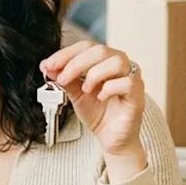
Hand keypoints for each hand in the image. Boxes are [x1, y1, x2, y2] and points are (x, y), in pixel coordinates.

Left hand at [39, 41, 145, 160]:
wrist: (110, 138)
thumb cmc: (97, 113)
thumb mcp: (75, 94)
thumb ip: (64, 79)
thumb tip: (47, 66)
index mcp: (105, 60)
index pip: (86, 46)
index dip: (66, 54)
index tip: (48, 65)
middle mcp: (120, 65)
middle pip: (100, 50)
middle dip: (76, 63)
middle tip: (62, 79)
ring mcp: (132, 78)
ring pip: (117, 62)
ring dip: (95, 74)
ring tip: (85, 90)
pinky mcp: (138, 94)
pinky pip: (127, 82)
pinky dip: (109, 88)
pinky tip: (100, 97)